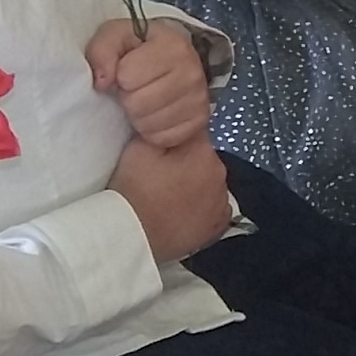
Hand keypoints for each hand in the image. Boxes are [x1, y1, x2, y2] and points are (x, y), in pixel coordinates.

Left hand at [86, 19, 211, 152]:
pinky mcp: (199, 122)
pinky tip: (155, 114)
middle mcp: (192, 72)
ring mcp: (198, 99)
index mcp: (172, 46)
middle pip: (138, 103)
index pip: (127, 75)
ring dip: (139, 116)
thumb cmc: (140, 51)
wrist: (173, 64)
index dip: (120, 75)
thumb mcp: (116, 38)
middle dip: (129, 97)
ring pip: (149, 123)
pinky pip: (162, 138)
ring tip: (144, 100)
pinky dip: (153, 131)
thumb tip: (103, 82)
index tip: (127, 70)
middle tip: (135, 88)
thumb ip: (102, 51)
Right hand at [111, 137, 233, 263]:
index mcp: (203, 151)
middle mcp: (221, 173)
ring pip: (208, 183)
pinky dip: (202, 208)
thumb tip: (175, 121)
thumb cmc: (135, 189)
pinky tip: (183, 212)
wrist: (132, 234)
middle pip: (203, 158)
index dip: (176, 140)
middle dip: (187, 162)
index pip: (195, 133)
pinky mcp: (219, 224)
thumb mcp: (140, 147)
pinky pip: (213, 207)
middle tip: (161, 176)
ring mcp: (222, 201)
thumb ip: (164, 129)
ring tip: (170, 197)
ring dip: (195, 185)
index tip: (161, 151)